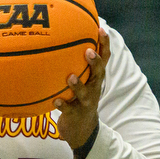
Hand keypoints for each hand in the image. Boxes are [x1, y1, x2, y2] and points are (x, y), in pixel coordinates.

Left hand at [54, 27, 108, 152]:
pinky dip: (62, 105)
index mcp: (95, 77)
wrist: (82, 129)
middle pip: (98, 74)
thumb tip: (63, 37)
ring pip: (84, 93)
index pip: (104, 58)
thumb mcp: (83, 80)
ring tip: (70, 77)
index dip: (104, 44)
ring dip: (78, 85)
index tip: (100, 29)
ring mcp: (85, 102)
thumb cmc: (79, 97)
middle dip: (95, 63)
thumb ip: (76, 63)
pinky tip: (55, 101)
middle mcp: (93, 88)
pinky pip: (69, 110)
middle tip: (88, 52)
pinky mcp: (75, 115)